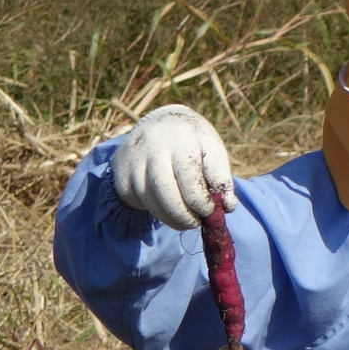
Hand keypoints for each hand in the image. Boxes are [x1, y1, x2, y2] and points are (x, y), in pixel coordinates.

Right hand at [110, 105, 232, 231]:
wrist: (159, 126)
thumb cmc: (193, 143)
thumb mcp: (212, 150)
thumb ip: (220, 178)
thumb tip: (227, 207)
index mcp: (182, 137)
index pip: (189, 177)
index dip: (200, 200)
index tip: (209, 211)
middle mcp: (153, 146)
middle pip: (164, 190)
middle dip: (182, 214)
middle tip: (194, 223)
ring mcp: (134, 160)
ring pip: (149, 199)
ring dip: (169, 218)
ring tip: (184, 221)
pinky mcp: (121, 173)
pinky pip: (138, 200)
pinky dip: (155, 211)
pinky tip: (166, 209)